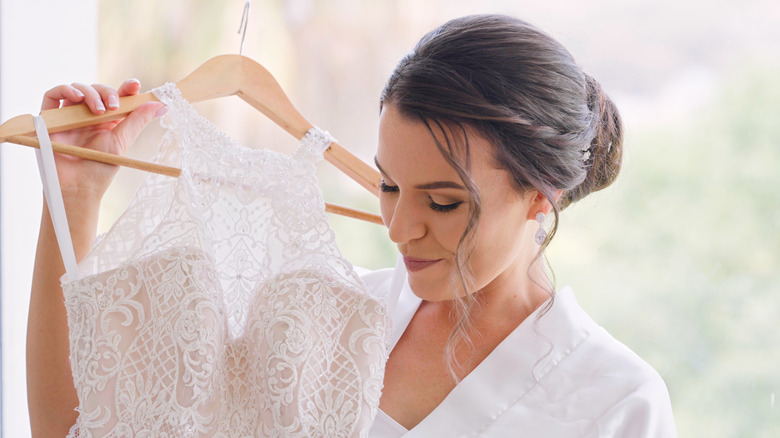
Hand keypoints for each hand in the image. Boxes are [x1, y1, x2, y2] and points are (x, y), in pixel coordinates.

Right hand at [40, 79, 165, 201]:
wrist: (76, 187)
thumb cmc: (99, 168)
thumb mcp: (121, 141)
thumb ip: (137, 120)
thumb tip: (160, 104)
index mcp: (108, 121)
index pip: (117, 97)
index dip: (125, 88)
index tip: (134, 85)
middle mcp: (88, 116)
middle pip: (98, 90)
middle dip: (108, 92)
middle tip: (114, 106)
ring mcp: (69, 117)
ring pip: (78, 89)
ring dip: (90, 93)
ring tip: (98, 110)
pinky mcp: (50, 119)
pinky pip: (53, 95)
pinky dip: (65, 90)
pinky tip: (76, 98)